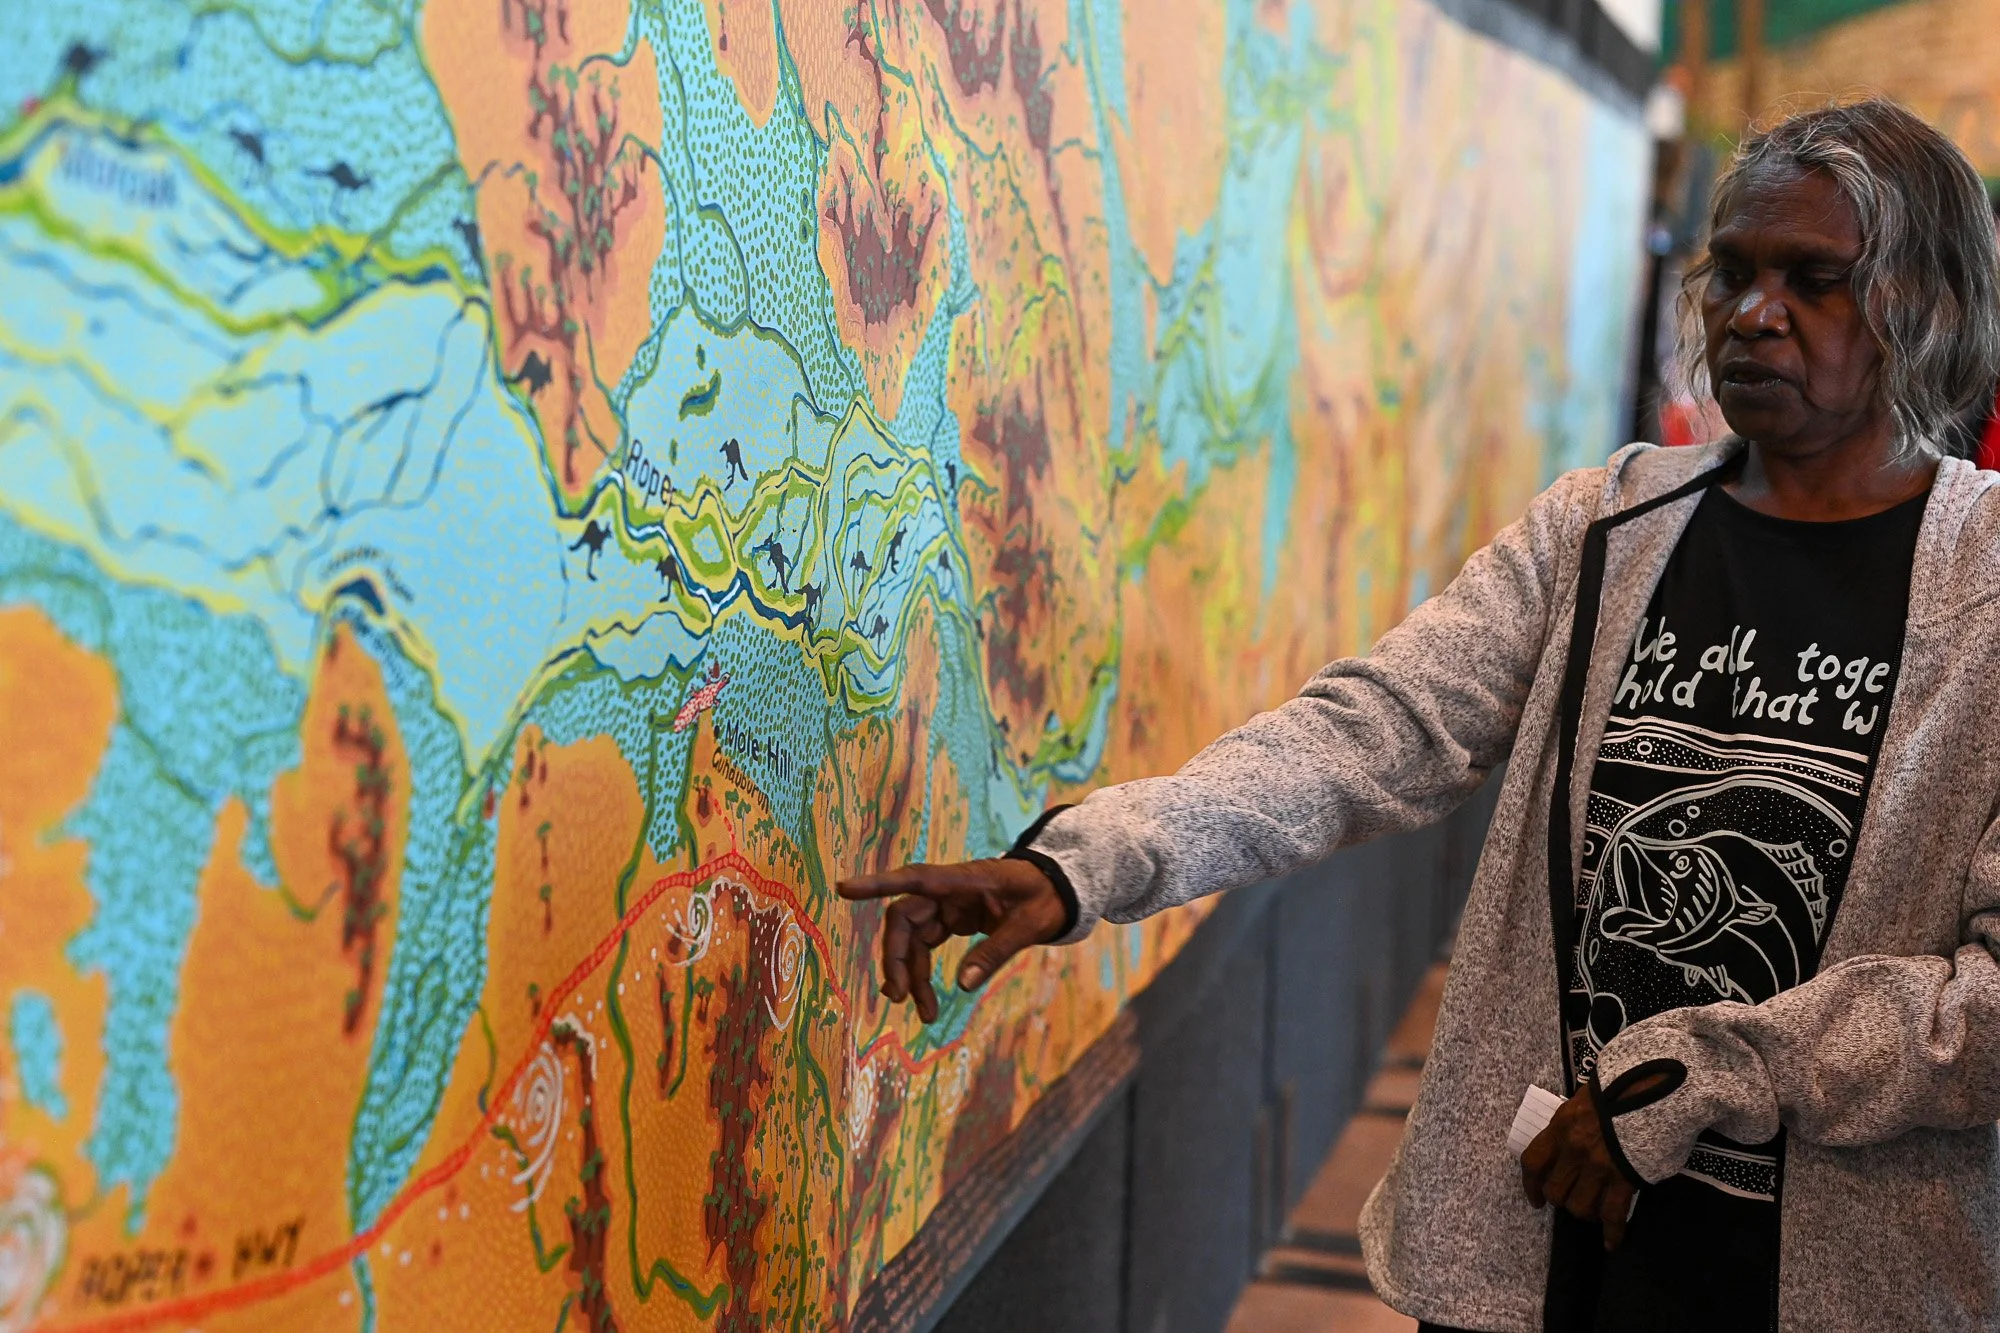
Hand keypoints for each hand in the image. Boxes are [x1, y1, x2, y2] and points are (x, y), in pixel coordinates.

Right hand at [836, 859, 1067, 1022]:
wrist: (1060, 888)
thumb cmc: (1047, 897)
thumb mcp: (1030, 926)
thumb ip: (996, 952)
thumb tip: (961, 986)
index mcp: (965, 880)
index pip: (914, 878)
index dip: (877, 883)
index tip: (844, 888)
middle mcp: (949, 889)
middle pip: (905, 918)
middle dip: (897, 958)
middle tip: (898, 997)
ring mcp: (948, 904)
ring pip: (912, 938)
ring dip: (911, 974)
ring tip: (924, 1012)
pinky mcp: (952, 919)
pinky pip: (926, 945)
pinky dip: (923, 972)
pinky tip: (924, 999)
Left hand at [1520, 1082, 1637, 1250]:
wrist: (1660, 1087)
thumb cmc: (1624, 1084)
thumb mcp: (1587, 1096)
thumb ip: (1574, 1120)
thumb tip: (1570, 1134)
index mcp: (1562, 1126)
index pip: (1533, 1162)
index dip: (1531, 1185)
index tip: (1536, 1199)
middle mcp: (1575, 1149)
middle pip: (1555, 1191)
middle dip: (1562, 1199)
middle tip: (1575, 1197)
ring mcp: (1600, 1166)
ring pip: (1579, 1207)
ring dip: (1586, 1213)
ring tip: (1595, 1210)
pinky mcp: (1626, 1179)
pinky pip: (1612, 1215)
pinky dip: (1612, 1233)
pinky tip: (1612, 1243)